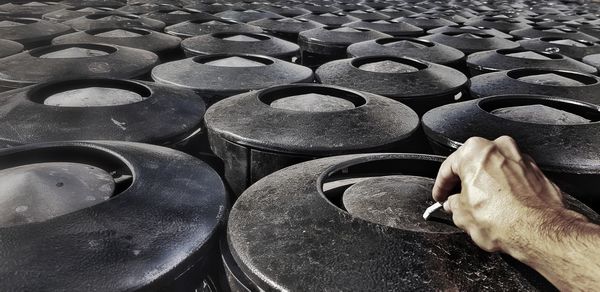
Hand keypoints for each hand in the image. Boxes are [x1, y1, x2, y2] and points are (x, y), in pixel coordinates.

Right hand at [432, 136, 569, 252]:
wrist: (540, 232)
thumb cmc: (504, 219)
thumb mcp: (462, 215)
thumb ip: (454, 205)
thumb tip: (455, 205)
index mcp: (475, 151)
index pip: (448, 167)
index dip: (441, 186)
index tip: (440, 195)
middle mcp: (499, 148)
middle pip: (474, 164)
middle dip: (465, 182)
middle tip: (457, 200)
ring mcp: (521, 159)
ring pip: (495, 169)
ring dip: (486, 185)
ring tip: (480, 206)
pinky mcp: (537, 173)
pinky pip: (513, 178)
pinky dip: (505, 189)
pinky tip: (500, 206)